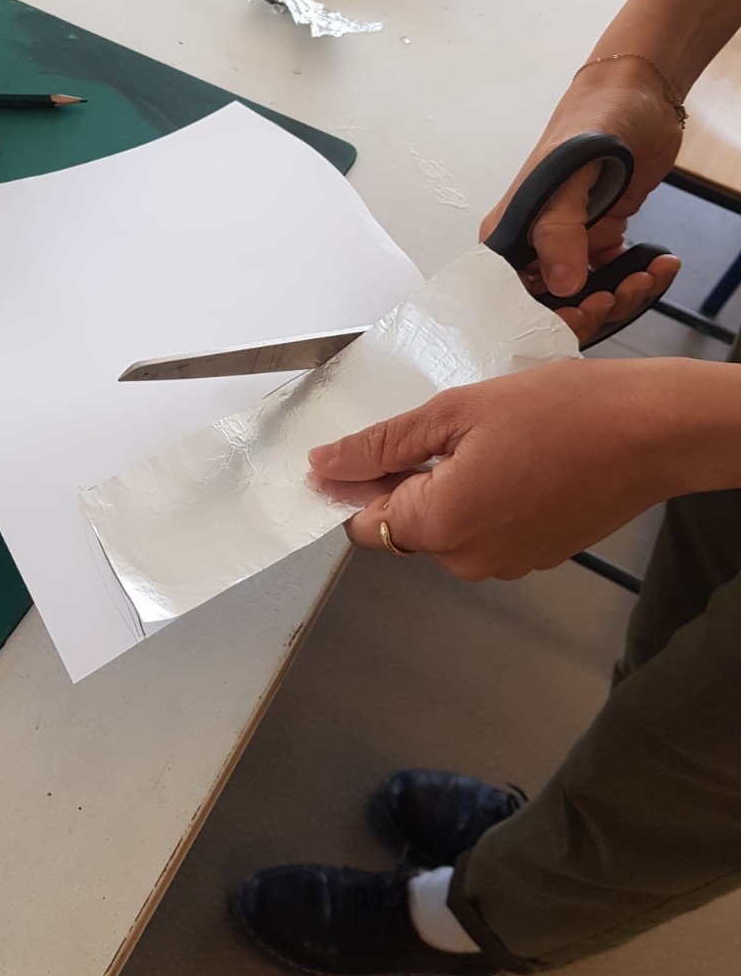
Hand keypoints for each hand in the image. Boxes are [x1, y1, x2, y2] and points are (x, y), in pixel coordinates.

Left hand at [308, 360, 677, 580]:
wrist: (652, 431)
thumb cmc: (562, 411)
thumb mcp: (455, 412)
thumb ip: (383, 443)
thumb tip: (325, 464)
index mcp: (441, 526)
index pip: (363, 524)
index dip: (354, 486)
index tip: (360, 450)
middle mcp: (469, 560)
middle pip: (404, 527)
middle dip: (406, 481)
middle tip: (440, 428)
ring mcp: (506, 564)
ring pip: (447, 528)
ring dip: (447, 487)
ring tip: (486, 438)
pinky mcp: (535, 555)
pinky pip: (485, 530)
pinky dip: (484, 498)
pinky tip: (512, 458)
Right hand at [482, 60, 681, 345]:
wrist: (639, 96)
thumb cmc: (592, 121)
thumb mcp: (567, 173)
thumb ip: (559, 230)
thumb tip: (562, 284)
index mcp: (509, 233)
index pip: (511, 299)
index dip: (546, 316)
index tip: (581, 309)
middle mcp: (534, 245)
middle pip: (551, 306)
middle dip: (590, 310)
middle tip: (618, 294)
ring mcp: (569, 245)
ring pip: (587, 298)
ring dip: (621, 298)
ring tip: (646, 276)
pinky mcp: (600, 239)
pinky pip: (615, 278)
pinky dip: (641, 280)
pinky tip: (660, 265)